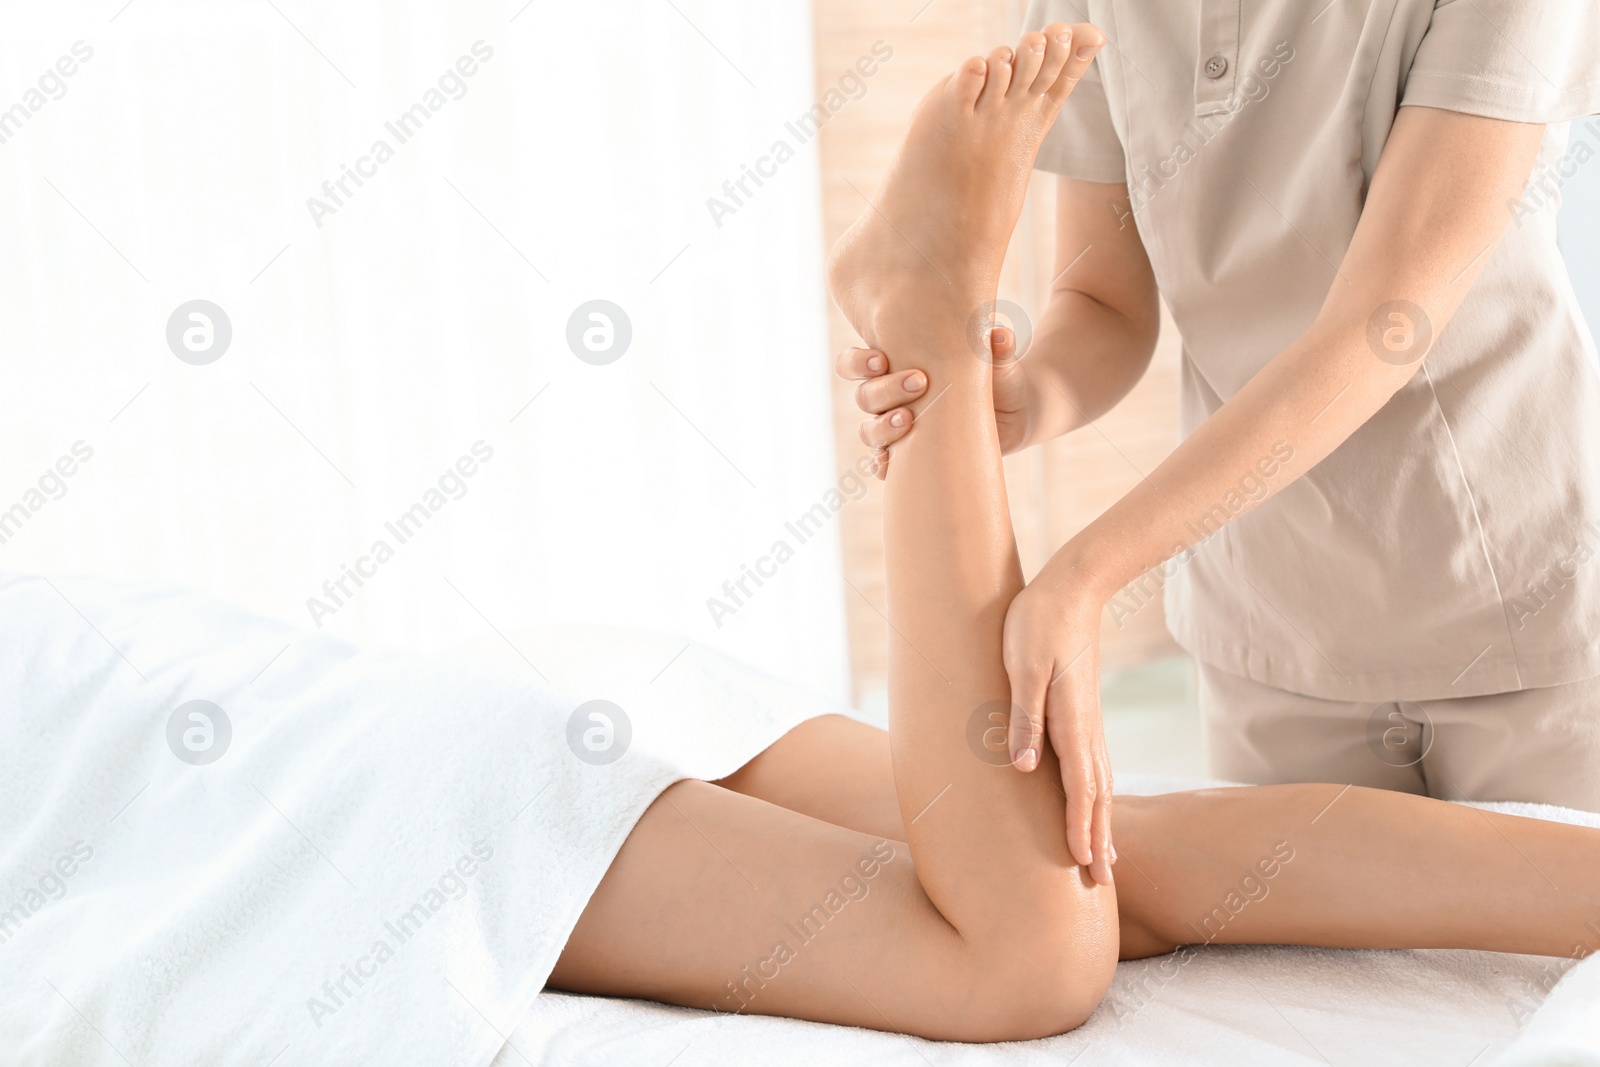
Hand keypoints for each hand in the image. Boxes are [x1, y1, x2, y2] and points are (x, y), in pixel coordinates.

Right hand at [835, 326, 1032, 478]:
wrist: (1015, 412)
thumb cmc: (998, 377)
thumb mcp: (999, 360)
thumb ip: (997, 345)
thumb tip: (999, 335)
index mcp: (898, 366)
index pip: (856, 364)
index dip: (859, 363)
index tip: (882, 359)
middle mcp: (892, 398)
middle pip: (864, 396)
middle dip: (885, 389)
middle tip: (919, 382)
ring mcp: (899, 428)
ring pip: (869, 430)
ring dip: (883, 426)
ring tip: (909, 419)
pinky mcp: (911, 455)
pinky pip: (884, 464)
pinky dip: (883, 464)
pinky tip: (892, 461)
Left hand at [1002, 572, 1114, 885]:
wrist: (1071, 587)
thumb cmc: (1037, 623)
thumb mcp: (1020, 666)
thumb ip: (1023, 716)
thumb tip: (1024, 768)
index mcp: (1071, 721)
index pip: (1080, 788)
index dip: (1081, 828)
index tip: (1082, 865)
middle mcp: (1086, 727)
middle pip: (1096, 795)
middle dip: (1098, 839)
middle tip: (1102, 883)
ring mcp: (1089, 720)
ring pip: (1100, 783)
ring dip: (1101, 822)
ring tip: (1104, 858)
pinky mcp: (1083, 711)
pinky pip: (1095, 765)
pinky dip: (1098, 795)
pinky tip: (1095, 804)